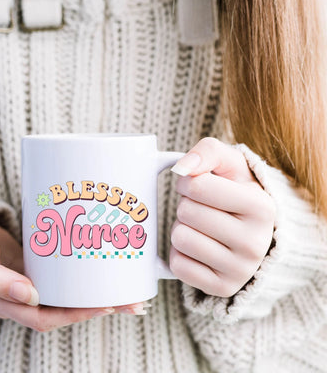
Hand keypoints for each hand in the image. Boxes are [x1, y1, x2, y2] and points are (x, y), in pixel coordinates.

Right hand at [0, 204, 147, 330]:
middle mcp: (18, 295)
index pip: (45, 317)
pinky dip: (79, 278)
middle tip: (131, 299)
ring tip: (125, 285)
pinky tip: (98, 268)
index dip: (77, 315)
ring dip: (93, 293)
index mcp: (1, 300)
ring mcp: (26, 280)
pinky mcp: (31, 265)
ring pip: (64, 295)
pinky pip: (59, 277)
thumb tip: (30, 297)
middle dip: (97, 307)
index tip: (106, 305)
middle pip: (63, 309)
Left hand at [169, 138, 275, 297]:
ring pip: (180, 238)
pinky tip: (198, 248)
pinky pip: (178, 265)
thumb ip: (207, 152)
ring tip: (201, 228)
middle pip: (186, 212)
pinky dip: (180, 253)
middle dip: (186, 205)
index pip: (196, 185)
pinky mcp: (221, 287)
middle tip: (202, 209)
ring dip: (182, 228)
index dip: (188, 182)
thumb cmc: (235, 193)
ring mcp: (240, 270)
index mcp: (262, 207)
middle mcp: (255, 242)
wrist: (251, 233)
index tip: (198, 186)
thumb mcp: (230, 165)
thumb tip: (181, 168)